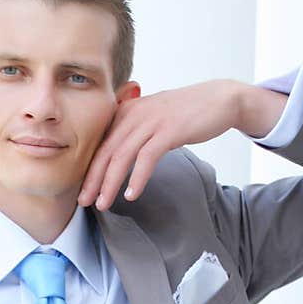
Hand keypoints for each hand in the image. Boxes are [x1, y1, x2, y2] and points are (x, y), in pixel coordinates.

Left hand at [78, 79, 243, 210]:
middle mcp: (135, 113)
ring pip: (122, 156)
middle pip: (106, 151)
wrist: (220, 99)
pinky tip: (131, 194)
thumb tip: (115, 155)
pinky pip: (147, 158)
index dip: (88, 169)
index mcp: (126, 111)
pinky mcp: (170, 129)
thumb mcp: (152, 116)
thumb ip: (133, 130)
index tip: (82, 191)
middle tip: (84, 202)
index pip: (101, 144)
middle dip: (92, 180)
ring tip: (103, 203)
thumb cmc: (186, 113)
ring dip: (110, 183)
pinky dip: (137, 178)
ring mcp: (152, 121)